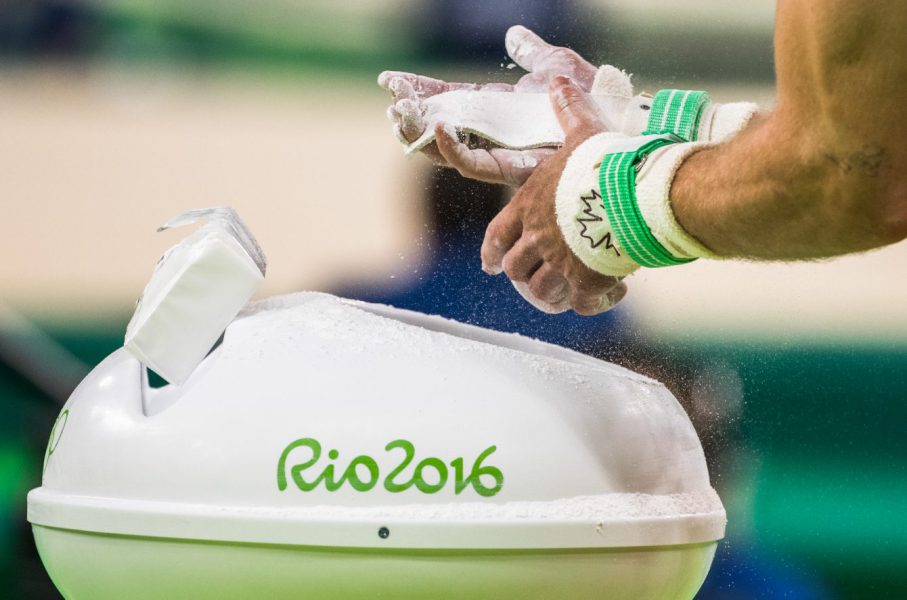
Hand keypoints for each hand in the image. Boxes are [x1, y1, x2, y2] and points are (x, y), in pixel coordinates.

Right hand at [378, 25, 597, 184]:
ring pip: (451, 153)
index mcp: (499, 110)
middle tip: (390, 105)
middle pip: (442, 129)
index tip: (389, 81)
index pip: (450, 100)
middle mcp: (496, 134)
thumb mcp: (558, 65)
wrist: (620, 120)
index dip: (420, 91)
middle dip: (412, 118)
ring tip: (401, 119)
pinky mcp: (515, 170)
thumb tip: (513, 35)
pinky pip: (477, 165)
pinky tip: (439, 130)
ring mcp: (504, 153)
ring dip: (422, 137)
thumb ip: (533, 54)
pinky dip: (454, 150)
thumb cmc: (594, 95)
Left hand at [480, 76, 627, 314]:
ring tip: (572, 288)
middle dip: (524, 274)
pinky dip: (593, 303)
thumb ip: (567, 109)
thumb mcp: (582, 132)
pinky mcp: (588, 281)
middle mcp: (539, 238)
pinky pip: (584, 303)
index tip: (489, 265)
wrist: (634, 190)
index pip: (497, 235)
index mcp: (530, 206)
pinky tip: (610, 293)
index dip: (491, 252)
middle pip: (517, 268)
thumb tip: (558, 79)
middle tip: (535, 277)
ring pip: (544, 291)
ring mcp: (561, 262)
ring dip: (555, 292)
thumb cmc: (605, 160)